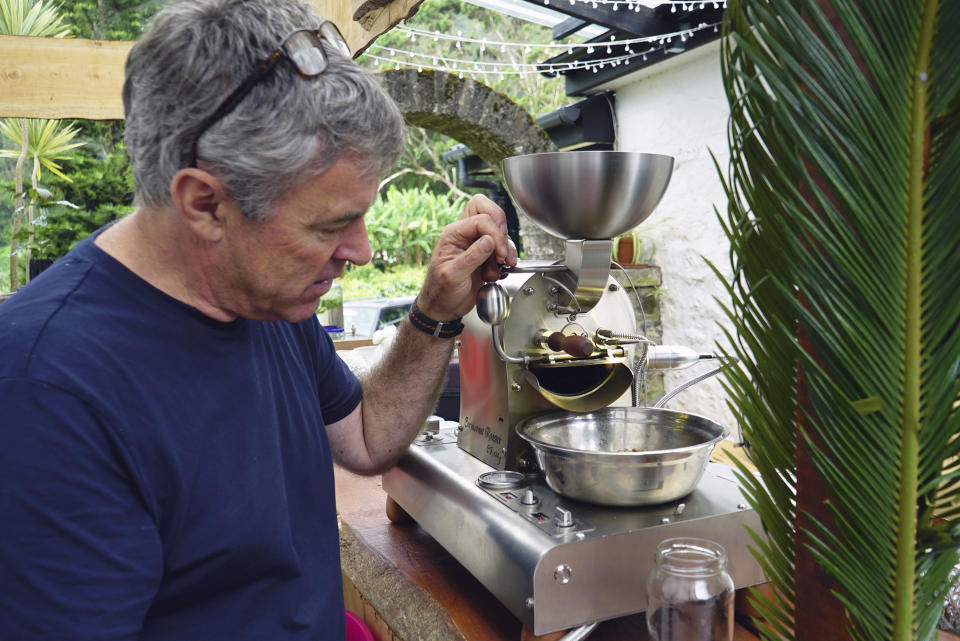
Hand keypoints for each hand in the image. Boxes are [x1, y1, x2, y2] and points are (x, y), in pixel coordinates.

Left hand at [416, 194, 517, 319]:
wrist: (443, 308)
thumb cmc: (441, 292)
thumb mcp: (453, 276)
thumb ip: (471, 257)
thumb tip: (489, 241)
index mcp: (453, 234)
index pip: (480, 219)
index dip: (493, 233)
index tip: (499, 253)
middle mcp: (465, 235)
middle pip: (487, 210)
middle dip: (500, 227)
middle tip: (502, 248)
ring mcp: (476, 244)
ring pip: (499, 230)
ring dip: (505, 248)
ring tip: (500, 265)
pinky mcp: (486, 255)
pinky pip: (503, 246)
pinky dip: (507, 257)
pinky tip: (502, 269)